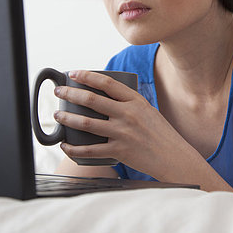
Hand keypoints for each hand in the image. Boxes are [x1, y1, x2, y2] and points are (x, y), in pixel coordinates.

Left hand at [52, 70, 194, 179]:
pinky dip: (74, 148)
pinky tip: (66, 145)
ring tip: (58, 115)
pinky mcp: (119, 151)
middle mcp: (128, 114)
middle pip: (92, 100)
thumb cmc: (161, 134)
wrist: (174, 157)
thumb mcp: (148, 111)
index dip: (88, 76)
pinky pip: (90, 150)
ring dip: (68, 118)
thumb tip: (106, 98)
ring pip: (86, 123)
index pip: (107, 83)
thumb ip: (129, 104)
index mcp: (136, 101)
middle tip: (59, 91)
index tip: (74, 74)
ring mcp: (122, 133)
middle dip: (70, 94)